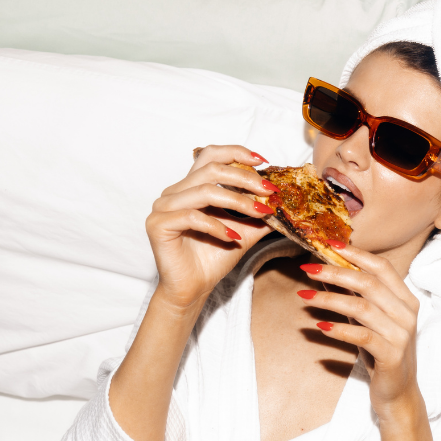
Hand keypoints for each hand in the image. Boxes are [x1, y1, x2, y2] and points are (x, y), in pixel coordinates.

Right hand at [144, 145, 278, 310]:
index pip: (211, 156)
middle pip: (211, 170)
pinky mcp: (158, 224)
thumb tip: (282, 199)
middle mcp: (174, 192)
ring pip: (204, 192)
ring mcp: (163, 207)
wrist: (194, 288)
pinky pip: (192, 217)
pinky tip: (233, 238)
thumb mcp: (244, 230)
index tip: (263, 162)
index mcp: (190, 187)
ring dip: (237, 202)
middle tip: (268, 191)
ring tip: (259, 214)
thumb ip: (258, 213)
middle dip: (245, 179)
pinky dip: (217, 226)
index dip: (236, 153)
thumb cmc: (214, 258)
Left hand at [297, 244, 422, 418]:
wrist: (398, 393)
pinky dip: (339, 329)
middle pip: (369, 283)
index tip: (328, 244)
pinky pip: (363, 337)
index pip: (382, 267)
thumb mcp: (367, 321)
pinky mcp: (392, 356)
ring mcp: (402, 335)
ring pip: (363, 308)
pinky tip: (320, 326)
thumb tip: (325, 271)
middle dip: (336, 272)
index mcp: (405, 299)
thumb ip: (353, 297)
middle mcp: (407, 313)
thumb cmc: (381, 352)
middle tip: (308, 269)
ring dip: (330, 299)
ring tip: (305, 297)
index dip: (356, 254)